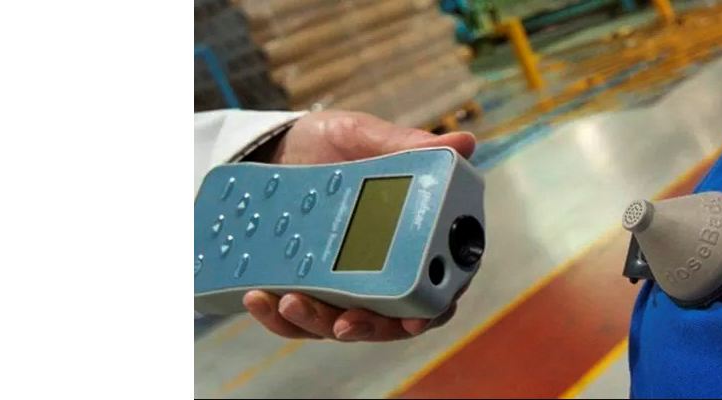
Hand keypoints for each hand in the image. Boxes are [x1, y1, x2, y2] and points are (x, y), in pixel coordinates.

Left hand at [241, 110, 474, 340]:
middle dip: (367, 328)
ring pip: (339, 325)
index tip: (414, 320)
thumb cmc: (329, 142)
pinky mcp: (304, 291)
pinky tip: (258, 297)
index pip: (435, 285)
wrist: (273, 147)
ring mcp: (342, 286)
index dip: (431, 308)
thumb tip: (463, 144)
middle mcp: (383, 270)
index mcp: (412, 238)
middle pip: (389, 320)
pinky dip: (278, 317)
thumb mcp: (362, 136)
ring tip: (289, 302)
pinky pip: (295, 320)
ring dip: (316, 324)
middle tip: (343, 322)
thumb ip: (406, 146)